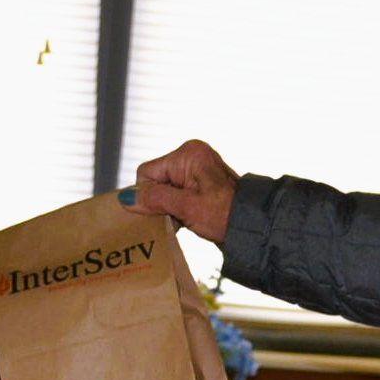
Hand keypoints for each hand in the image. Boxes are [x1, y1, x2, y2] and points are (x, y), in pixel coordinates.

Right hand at [124, 140, 239, 244]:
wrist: (253, 225)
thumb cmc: (225, 214)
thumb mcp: (186, 207)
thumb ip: (155, 199)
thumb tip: (125, 198)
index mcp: (187, 154)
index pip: (147, 172)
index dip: (150, 195)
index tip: (164, 212)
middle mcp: (191, 156)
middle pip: (155, 180)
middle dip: (160, 202)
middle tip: (176, 218)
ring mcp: (196, 168)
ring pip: (164, 189)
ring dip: (169, 207)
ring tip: (183, 220)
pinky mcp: (200, 182)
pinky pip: (176, 193)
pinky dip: (177, 208)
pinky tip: (186, 220)